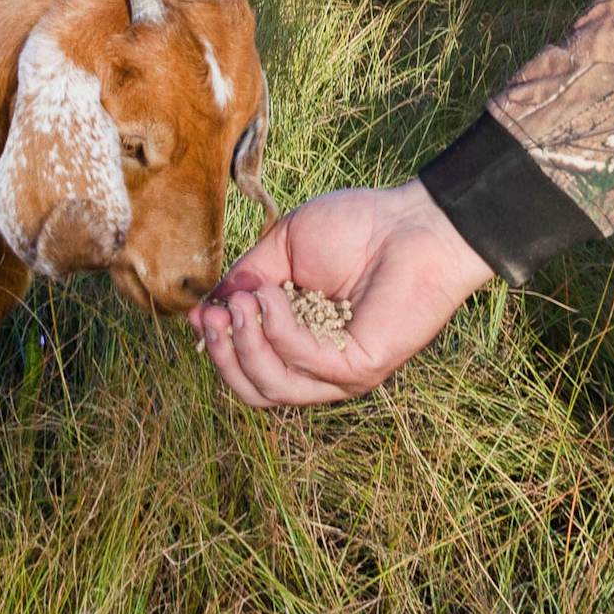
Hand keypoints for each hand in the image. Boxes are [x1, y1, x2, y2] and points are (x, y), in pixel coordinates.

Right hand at [189, 179, 493, 408]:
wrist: (412, 222)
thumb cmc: (356, 228)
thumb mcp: (282, 249)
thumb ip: (247, 280)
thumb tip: (207, 309)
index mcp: (301, 341)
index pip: (249, 369)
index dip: (218, 347)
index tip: (201, 312)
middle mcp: (320, 367)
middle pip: (255, 391)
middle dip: (223, 355)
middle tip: (214, 315)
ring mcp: (340, 374)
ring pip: (273, 388)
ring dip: (245, 345)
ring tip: (241, 303)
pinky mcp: (359, 370)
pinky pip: (302, 362)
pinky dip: (277, 328)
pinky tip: (272, 294)